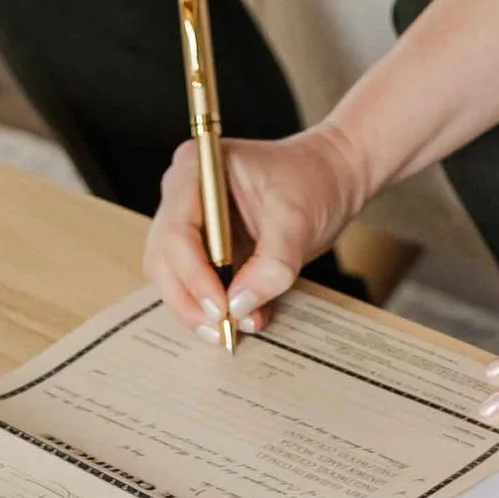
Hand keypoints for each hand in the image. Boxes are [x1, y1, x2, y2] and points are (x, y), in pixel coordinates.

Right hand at [143, 120, 365, 335]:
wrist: (333, 175)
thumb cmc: (313, 179)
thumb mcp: (299, 218)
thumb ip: (273, 262)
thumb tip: (239, 306)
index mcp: (198, 168)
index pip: (177, 230)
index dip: (193, 274)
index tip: (221, 307)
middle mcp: (183, 193)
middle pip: (164, 258)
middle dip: (189, 299)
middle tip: (222, 329)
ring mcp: (191, 221)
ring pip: (173, 277)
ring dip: (199, 309)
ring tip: (235, 328)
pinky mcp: (205, 247)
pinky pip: (196, 285)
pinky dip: (215, 307)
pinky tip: (247, 318)